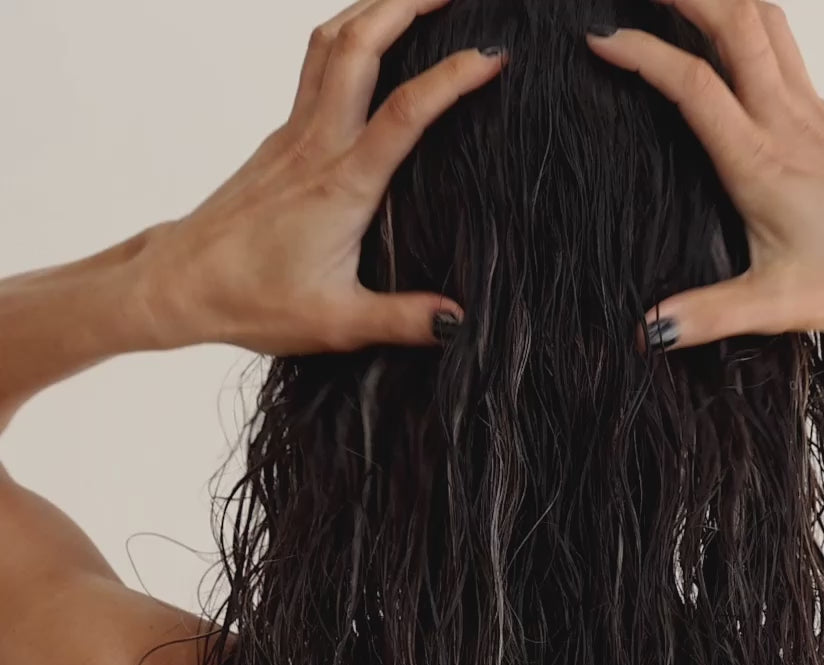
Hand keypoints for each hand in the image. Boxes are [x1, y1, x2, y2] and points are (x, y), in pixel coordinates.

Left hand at [139, 0, 506, 355]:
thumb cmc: (253, 302)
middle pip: (359, 44)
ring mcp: (293, 135)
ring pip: (331, 43)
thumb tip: (459, 322)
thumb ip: (403, 319)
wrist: (181, 283)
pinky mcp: (280, 140)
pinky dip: (350, 39)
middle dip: (407, 3)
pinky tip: (371, 43)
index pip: (405, 111)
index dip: (453, 77)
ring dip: (374, 8)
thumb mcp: (338, 323)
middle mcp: (316, 145)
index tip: (493, 56)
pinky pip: (316, 67)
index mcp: (341, 185)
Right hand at [586, 0, 823, 349]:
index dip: (642, 55)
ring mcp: (814, 111)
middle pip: (735, 23)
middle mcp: (786, 121)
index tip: (601, 41)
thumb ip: (708, 314)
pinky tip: (733, 50)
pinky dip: (750, 30)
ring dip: (722, 0)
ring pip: (766, 24)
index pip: (692, 84)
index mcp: (760, 160)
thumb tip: (647, 332)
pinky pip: (786, 52)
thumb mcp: (777, 304)